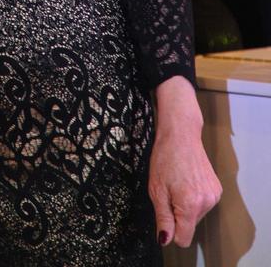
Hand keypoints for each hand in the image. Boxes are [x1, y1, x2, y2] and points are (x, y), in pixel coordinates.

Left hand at [149, 76, 221, 247]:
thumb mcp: (156, 189)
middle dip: (177, 214)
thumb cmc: (165, 157)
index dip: (170, 231)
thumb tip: (165, 240)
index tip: (164, 214)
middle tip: (168, 191)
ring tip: (177, 184)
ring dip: (185, 206)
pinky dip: (193, 198)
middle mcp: (207, 202)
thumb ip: (163, 218)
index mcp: (191, 204)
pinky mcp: (217, 189)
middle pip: (189, 226)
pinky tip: (187, 181)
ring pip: (195, 216)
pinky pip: (202, 204)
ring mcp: (214, 195)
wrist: (181, 133)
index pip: (183, 238)